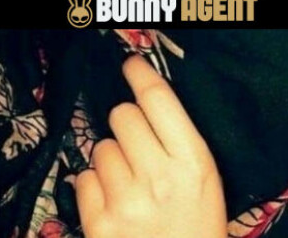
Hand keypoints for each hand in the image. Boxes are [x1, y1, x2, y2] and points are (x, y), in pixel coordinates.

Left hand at [76, 55, 226, 237]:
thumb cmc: (197, 221)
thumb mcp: (203, 176)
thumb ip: (176, 136)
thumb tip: (141, 101)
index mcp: (193, 160)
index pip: (158, 100)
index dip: (140, 74)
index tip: (130, 64)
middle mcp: (159, 176)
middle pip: (121, 115)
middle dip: (126, 123)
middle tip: (138, 147)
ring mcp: (126, 200)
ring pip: (101, 147)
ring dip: (112, 159)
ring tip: (130, 185)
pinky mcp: (99, 223)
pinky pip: (84, 177)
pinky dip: (95, 185)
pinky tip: (114, 203)